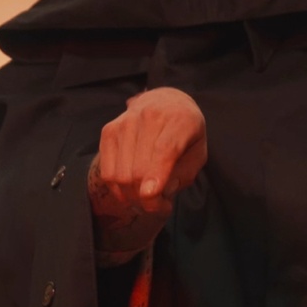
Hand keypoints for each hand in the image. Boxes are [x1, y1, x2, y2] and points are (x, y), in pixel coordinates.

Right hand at [88, 88, 206, 263]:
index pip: (164, 150)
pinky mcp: (109, 131)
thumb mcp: (198, 152)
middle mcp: (149, 117)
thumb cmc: (185, 132)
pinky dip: (118, 189)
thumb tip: (160, 191)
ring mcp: (125, 122)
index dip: (155, 174)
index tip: (150, 195)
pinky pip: (108, 172)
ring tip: (148, 197)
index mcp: (179, 120)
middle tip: (161, 205)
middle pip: (139, 169)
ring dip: (133, 197)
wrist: (165, 101)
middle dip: (148, 198)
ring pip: (121, 174)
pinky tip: (132, 189)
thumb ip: (185, 173)